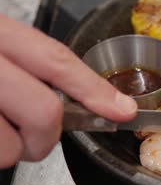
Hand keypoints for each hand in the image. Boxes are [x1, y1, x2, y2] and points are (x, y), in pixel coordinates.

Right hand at [0, 13, 136, 167]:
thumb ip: (33, 64)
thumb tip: (91, 96)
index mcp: (0, 36)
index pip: (58, 61)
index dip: (95, 90)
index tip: (123, 110)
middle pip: (45, 112)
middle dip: (48, 137)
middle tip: (39, 138)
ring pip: (11, 148)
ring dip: (12, 149)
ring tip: (0, 129)